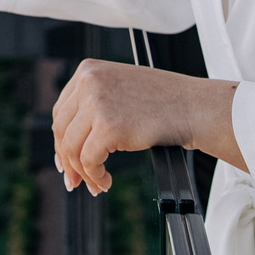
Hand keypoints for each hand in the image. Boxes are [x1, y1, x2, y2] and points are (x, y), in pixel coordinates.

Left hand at [51, 59, 243, 193]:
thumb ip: (94, 104)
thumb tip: (69, 140)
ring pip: (72, 148)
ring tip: (96, 185)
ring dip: (83, 172)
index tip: (65, 159)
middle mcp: (88, 82)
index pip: (61, 110)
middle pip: (61, 130)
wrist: (193, 107)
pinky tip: (106, 181)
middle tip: (74, 180)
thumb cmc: (164, 101)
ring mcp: (97, 102)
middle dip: (67, 160)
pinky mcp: (108, 126)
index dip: (61, 140)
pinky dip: (95, 176)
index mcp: (89, 70)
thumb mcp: (120, 89)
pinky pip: (89, 160)